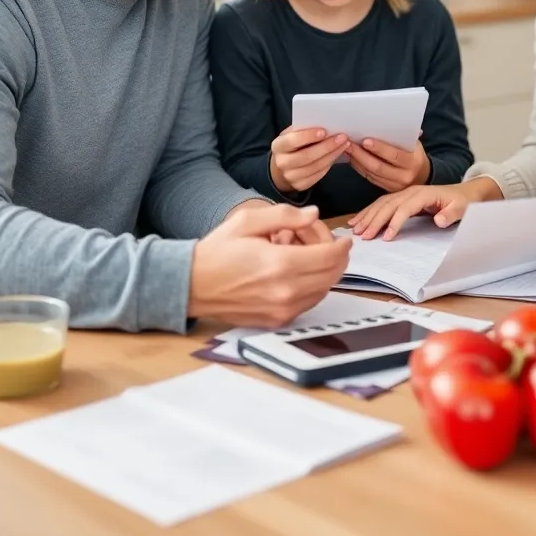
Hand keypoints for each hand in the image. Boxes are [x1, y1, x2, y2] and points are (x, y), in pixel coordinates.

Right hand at [190, 203, 351, 327]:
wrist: (191, 285)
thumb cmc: (217, 251)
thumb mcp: (248, 220)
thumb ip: (285, 215)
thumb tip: (314, 215)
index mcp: (280, 264)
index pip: (329, 257)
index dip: (342, 246)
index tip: (344, 239)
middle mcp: (285, 291)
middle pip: (332, 275)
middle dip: (334, 256)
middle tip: (321, 242)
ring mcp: (282, 310)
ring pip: (323, 290)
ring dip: (322, 272)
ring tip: (300, 254)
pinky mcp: (277, 321)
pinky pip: (308, 303)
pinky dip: (310, 286)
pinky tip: (292, 271)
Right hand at [270, 127, 348, 192]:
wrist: (282, 167)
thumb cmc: (291, 146)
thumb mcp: (291, 134)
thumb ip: (302, 129)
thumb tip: (323, 123)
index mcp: (278, 146)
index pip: (292, 141)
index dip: (308, 136)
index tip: (324, 131)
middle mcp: (282, 163)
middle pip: (306, 156)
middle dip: (327, 146)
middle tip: (342, 138)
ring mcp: (290, 176)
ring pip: (315, 166)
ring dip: (332, 155)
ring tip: (344, 145)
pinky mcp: (300, 185)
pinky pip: (318, 175)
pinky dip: (329, 164)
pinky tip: (337, 155)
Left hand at [346, 137, 429, 193]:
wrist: (422, 176)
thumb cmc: (415, 154)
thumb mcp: (414, 144)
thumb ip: (402, 136)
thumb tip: (387, 123)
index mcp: (412, 162)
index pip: (395, 155)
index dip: (379, 149)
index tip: (365, 141)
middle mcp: (404, 176)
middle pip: (378, 167)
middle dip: (361, 155)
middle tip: (349, 143)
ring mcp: (394, 185)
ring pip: (371, 173)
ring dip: (357, 161)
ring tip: (347, 149)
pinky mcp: (385, 190)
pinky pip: (369, 178)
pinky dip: (358, 167)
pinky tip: (351, 158)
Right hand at [347, 176, 502, 240]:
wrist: (464, 193)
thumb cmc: (462, 202)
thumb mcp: (461, 208)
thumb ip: (451, 214)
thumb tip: (439, 220)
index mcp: (424, 194)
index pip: (404, 208)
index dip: (394, 222)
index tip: (385, 237)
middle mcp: (411, 191)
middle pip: (388, 205)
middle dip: (374, 220)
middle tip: (363, 236)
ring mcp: (405, 193)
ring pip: (381, 203)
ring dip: (368, 216)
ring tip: (355, 229)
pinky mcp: (402, 198)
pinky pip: (382, 203)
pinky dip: (369, 211)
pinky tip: (358, 220)